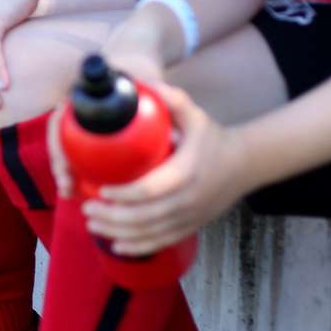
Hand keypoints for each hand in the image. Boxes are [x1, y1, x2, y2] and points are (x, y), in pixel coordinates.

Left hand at [82, 83, 254, 256]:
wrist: (244, 165)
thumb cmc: (211, 137)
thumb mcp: (194, 114)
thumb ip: (170, 99)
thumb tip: (141, 83)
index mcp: (186, 172)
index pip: (149, 190)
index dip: (122, 194)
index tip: (99, 189)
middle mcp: (188, 200)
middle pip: (144, 217)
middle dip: (111, 217)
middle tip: (86, 208)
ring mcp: (190, 217)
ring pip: (150, 233)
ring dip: (117, 233)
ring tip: (92, 223)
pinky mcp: (191, 227)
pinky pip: (162, 242)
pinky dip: (138, 246)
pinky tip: (116, 244)